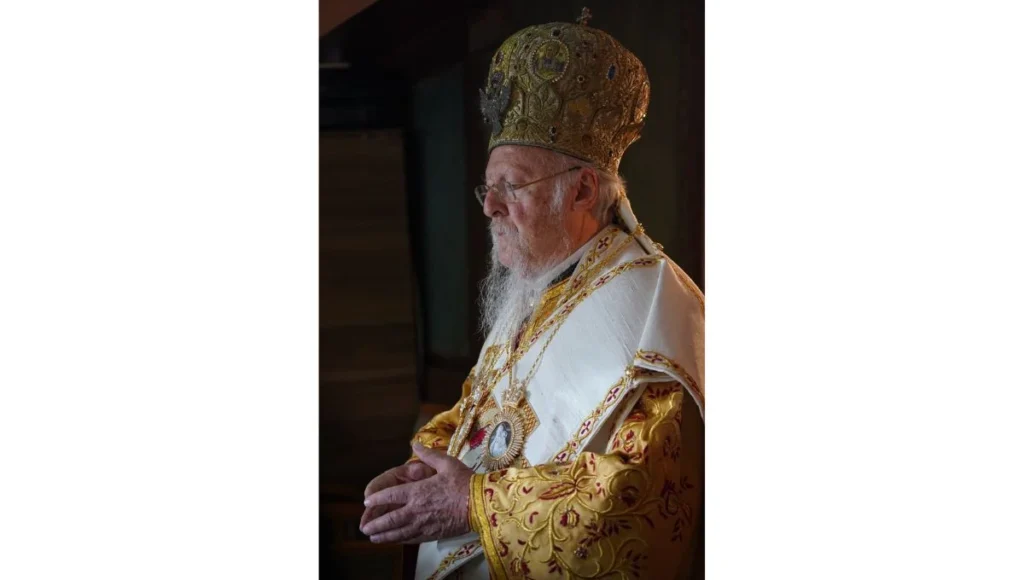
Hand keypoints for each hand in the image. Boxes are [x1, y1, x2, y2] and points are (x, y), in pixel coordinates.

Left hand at [359, 442, 473, 543]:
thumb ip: (428, 455)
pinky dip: (399, 540)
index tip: (366, 501)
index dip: (376, 498)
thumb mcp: (447, 463)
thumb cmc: (464, 482)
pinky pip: (411, 539)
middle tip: (364, 527)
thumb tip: (415, 443)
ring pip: (398, 532)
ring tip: (373, 538)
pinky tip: (395, 540)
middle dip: (375, 523)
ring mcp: (423, 524)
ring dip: (383, 535)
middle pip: (390, 519)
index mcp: (418, 491)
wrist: (480, 504)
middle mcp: (416, 510)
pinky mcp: (432, 534)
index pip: (391, 495)